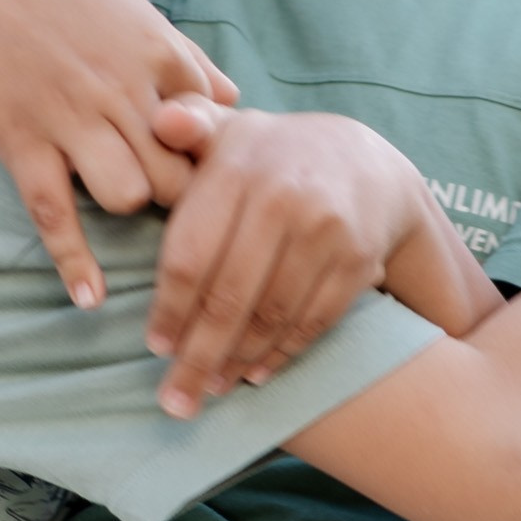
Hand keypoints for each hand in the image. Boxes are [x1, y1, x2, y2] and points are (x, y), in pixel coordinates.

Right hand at [0, 0, 237, 308]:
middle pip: (179, 174)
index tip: (207, 170)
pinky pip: (54, 214)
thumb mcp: (132, 8)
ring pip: (129, 196)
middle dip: (181, 194)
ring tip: (121, 195)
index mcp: (157, 54)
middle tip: (168, 196)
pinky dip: (73, 262)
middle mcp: (120, 90)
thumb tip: (233, 99)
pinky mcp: (21, 144)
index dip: (216, 158)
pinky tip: (89, 298)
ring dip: (131, 205)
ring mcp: (69, 120)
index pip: (214, 130)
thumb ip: (185, 57)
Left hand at [143, 100, 426, 415]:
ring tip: (211, 390)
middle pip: (230, 296)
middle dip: (198, 356)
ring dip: (238, 362)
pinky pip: (312, 320)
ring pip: (272, 315)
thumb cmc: (270, 155)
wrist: (365, 161)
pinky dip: (281, 354)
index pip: (192, 254)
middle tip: (175, 400)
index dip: (171, 308)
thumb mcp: (228, 129)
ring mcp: (325, 232)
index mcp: (239, 168)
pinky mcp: (356, 261)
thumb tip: (163, 119)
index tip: (155, 346)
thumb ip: (189, 124)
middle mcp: (283, 199)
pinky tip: (255, 374)